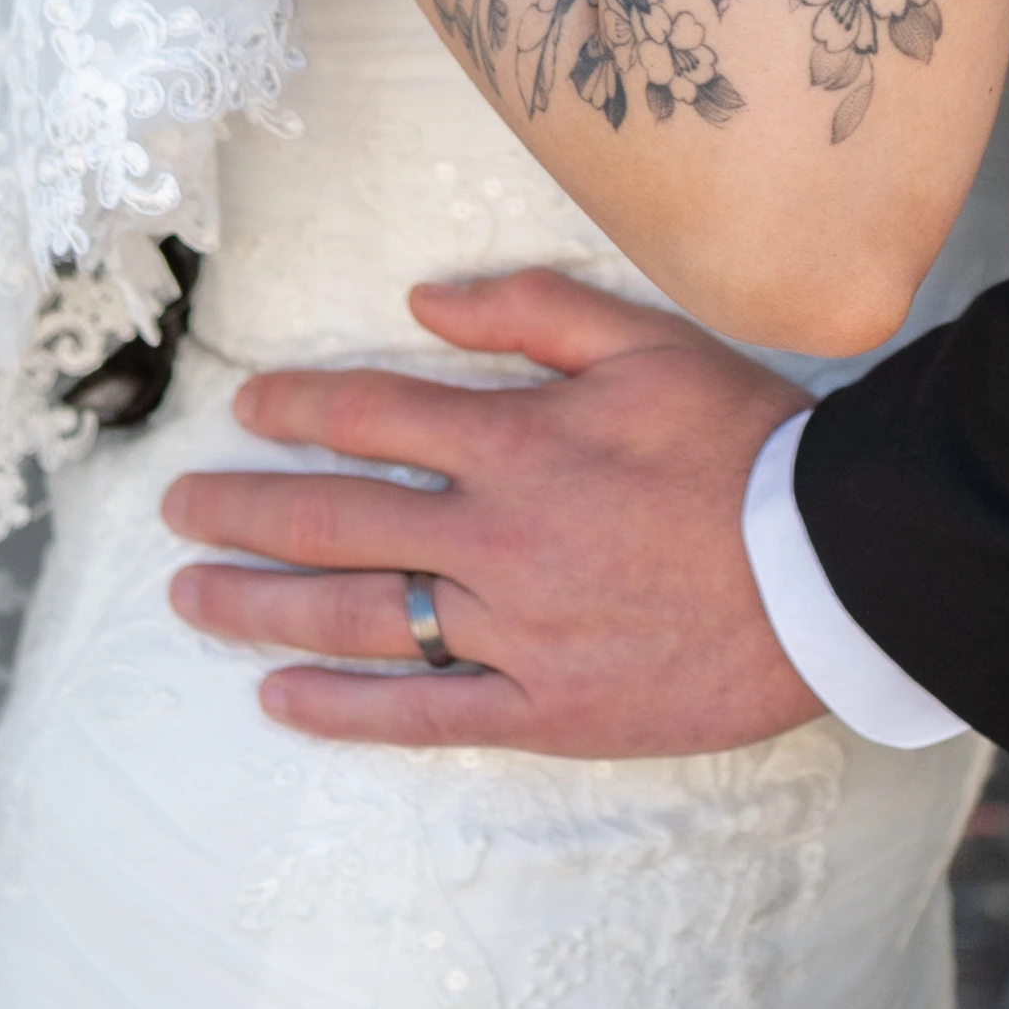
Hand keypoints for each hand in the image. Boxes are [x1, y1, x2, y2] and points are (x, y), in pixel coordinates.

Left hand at [160, 270, 817, 752]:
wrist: (833, 570)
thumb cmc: (748, 446)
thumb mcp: (649, 341)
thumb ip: (531, 309)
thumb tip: (423, 297)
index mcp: (518, 440)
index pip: (370, 414)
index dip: (295, 406)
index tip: (245, 407)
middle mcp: (497, 535)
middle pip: (333, 519)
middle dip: (240, 510)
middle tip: (175, 509)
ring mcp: (515, 629)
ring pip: (356, 617)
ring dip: (258, 605)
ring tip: (190, 598)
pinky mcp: (545, 706)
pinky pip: (421, 711)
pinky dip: (342, 708)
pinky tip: (281, 697)